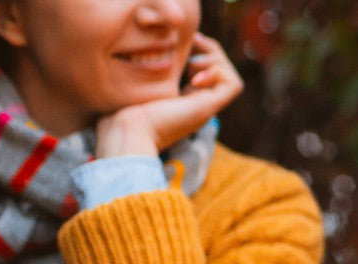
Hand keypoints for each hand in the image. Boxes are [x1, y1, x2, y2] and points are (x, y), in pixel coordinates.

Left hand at [95, 34, 241, 156]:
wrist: (127, 130)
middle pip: (222, 72)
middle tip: (193, 42)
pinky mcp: (207, 108)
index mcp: (183, 100)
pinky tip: (195, 76)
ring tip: (191, 64)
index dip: (201, 52)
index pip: (206, 72)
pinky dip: (218, 72)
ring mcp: (205, 107)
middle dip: (211, 51)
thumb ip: (152, 71)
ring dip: (215, 60)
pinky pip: (233, 85)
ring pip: (230, 77)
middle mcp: (198, 104)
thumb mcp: (140, 84)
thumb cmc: (124, 110)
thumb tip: (153, 50)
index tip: (187, 40)